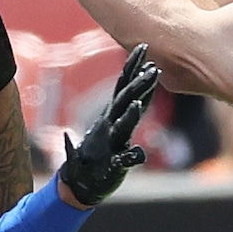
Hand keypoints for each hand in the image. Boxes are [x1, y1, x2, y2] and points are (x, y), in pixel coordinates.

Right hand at [59, 44, 160, 205]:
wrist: (79, 184)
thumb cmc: (100, 156)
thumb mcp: (117, 133)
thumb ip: (129, 116)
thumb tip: (142, 97)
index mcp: (111, 116)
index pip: (124, 87)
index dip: (134, 68)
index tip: (144, 48)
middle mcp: (109, 126)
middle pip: (124, 100)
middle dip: (138, 84)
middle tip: (153, 67)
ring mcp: (110, 145)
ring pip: (122, 125)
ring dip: (132, 112)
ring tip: (140, 103)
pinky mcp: (112, 166)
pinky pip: (122, 158)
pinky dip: (130, 155)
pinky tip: (138, 153)